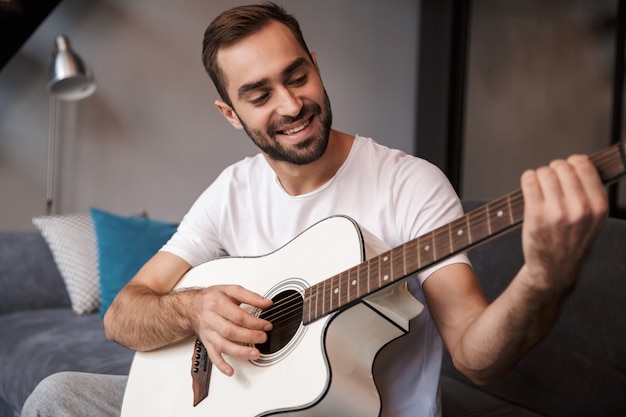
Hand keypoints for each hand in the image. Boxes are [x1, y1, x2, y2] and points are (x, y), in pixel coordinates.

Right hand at [193, 285, 272, 375]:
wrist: (192, 307)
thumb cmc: (212, 298)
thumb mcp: (231, 290)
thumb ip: (250, 296)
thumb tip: (267, 303)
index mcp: (217, 304)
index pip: (238, 316)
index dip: (255, 322)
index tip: (266, 325)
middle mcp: (210, 319)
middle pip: (231, 331)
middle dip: (249, 337)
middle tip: (263, 338)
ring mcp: (208, 333)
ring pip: (223, 345)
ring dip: (240, 352)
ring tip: (254, 354)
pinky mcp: (206, 343)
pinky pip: (213, 356)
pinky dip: (221, 365)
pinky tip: (230, 371)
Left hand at [520, 154, 606, 292]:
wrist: (554, 268)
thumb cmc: (572, 241)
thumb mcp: (594, 219)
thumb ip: (591, 193)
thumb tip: (580, 163)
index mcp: (598, 207)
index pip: (584, 166)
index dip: (573, 163)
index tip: (568, 168)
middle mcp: (580, 208)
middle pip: (562, 166)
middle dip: (555, 169)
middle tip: (551, 180)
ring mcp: (557, 212)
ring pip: (545, 172)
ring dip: (540, 175)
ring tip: (540, 186)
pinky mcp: (535, 214)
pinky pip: (529, 181)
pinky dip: (527, 179)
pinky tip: (530, 185)